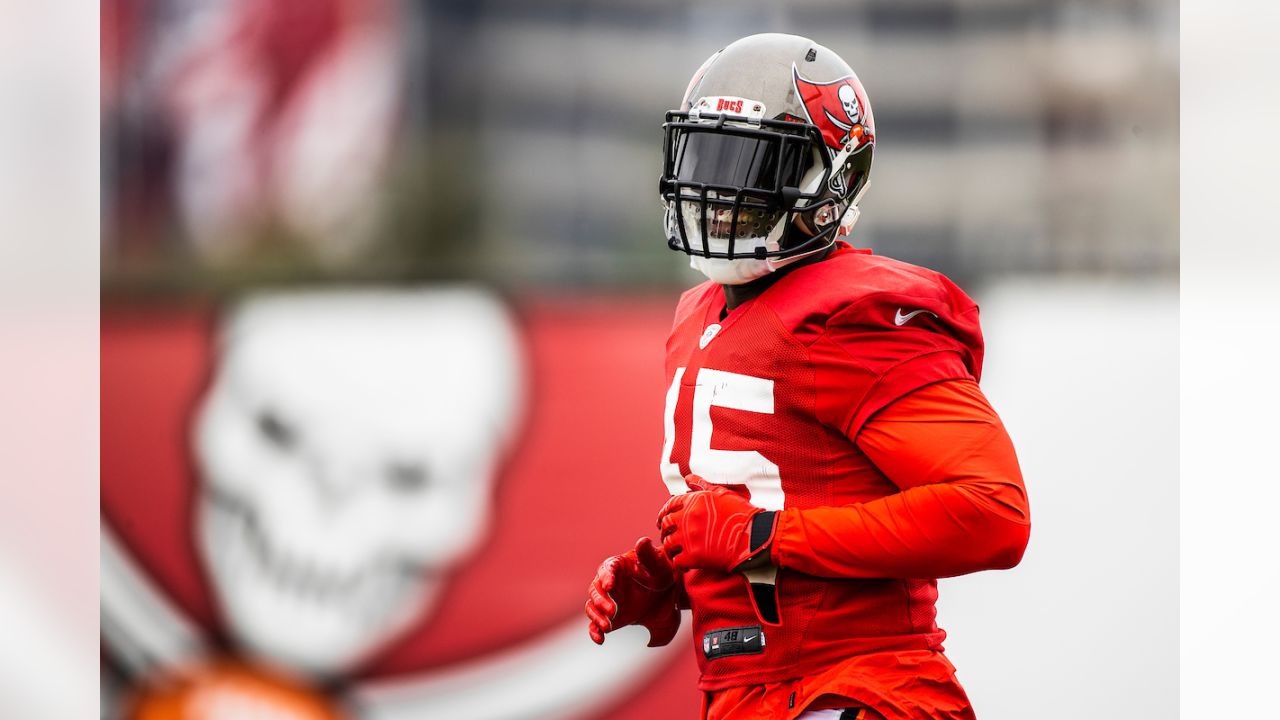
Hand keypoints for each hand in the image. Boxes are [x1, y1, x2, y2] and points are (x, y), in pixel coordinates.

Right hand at [585, 537, 679, 646]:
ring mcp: (606, 599)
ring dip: (597, 616)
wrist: (665, 594)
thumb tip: (643, 541)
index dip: (607, 577)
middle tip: (612, 611)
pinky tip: (600, 640)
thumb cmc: (661, 574)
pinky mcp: (607, 615)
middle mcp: (607, 582)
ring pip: (592, 606)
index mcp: (617, 566)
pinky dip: (594, 631)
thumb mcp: (659, 565)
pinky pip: (595, 623)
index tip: (611, 586)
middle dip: (601, 601)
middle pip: (596, 589)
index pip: (607, 569)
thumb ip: (650, 555)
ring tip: (608, 627)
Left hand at [656, 475, 775, 572]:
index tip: (663, 519)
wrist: (757, 537)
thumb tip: (688, 478)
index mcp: (694, 501)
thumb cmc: (743, 514)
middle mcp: (688, 518)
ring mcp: (690, 538)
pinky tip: (685, 565)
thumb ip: (702, 485)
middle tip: (667, 535)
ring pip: (668, 543)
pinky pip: (677, 561)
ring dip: (670, 548)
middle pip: (666, 524)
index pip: (670, 505)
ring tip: (676, 551)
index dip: (664, 512)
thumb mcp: (723, 494)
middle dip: (665, 530)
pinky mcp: (694, 557)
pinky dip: (679, 564)